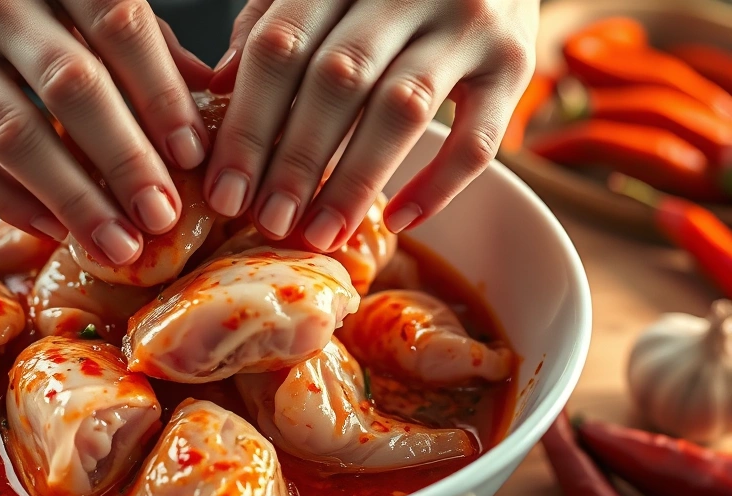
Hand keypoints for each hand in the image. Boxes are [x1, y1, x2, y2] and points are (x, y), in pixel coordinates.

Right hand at [0, 0, 213, 265]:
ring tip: (119, 245)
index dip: (159, 93)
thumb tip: (209, 94)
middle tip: (162, 215)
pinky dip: (10, 204)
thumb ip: (143, 39)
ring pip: (13, 135)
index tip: (192, 154)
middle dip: (123, 159)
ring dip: (72, 199)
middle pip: (70, 86)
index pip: (117, 26)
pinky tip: (57, 232)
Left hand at [205, 0, 537, 249]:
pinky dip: (437, 185)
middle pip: (338, 80)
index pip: (281, 47)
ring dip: (354, 180)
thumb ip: (274, 22)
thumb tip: (219, 87)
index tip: (224, 191)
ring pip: (403, 109)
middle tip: (267, 223)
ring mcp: (468, 22)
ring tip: (319, 234)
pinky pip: (478, 137)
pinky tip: (397, 221)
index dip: (247, 124)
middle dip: (295, 161)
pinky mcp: (516, 61)